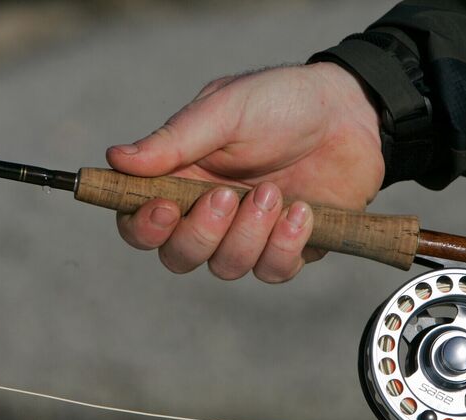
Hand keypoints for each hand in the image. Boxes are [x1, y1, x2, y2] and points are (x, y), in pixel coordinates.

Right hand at [106, 62, 382, 281]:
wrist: (351, 112)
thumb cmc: (281, 102)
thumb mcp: (226, 110)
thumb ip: (175, 139)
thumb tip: (115, 158)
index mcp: (182, 178)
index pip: (139, 221)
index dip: (142, 227)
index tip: (163, 209)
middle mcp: (210, 213)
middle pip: (178, 257)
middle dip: (201, 233)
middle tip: (228, 196)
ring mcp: (249, 234)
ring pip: (226, 268)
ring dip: (248, 236)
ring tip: (275, 193)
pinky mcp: (289, 247)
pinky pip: (273, 270)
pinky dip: (286, 246)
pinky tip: (303, 211)